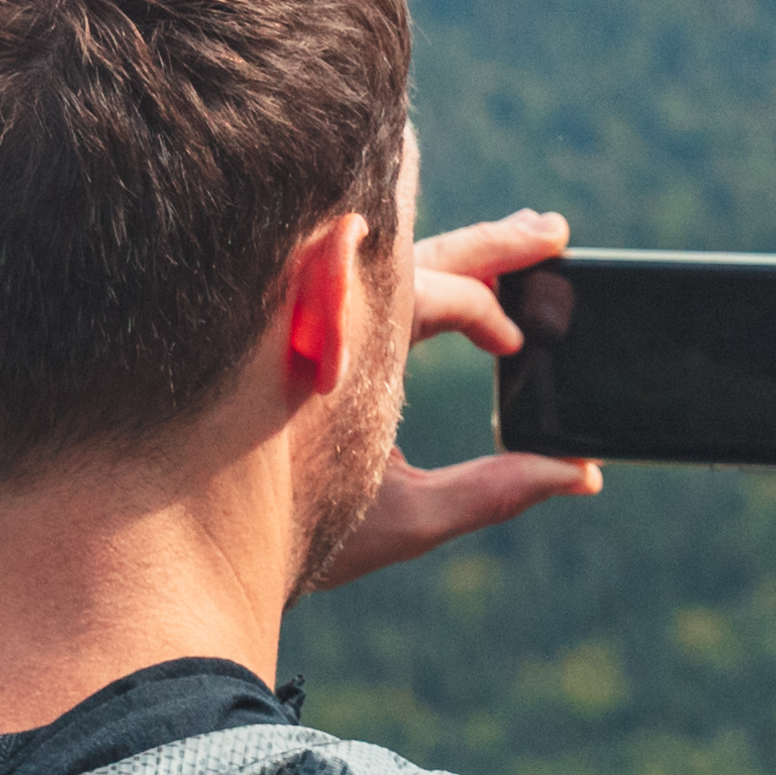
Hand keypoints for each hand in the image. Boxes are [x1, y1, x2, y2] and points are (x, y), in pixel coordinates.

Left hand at [315, 207, 597, 583]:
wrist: (192, 541)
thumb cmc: (290, 533)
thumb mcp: (404, 518)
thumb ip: (495, 491)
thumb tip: (584, 476)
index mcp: (348, 350)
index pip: (438, 294)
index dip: (490, 315)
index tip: (518, 349)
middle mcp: (319, 313)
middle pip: (415, 251)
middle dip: (491, 243)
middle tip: (552, 233)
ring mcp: (301, 314)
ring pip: (383, 255)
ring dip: (452, 250)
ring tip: (518, 238)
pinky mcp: (288, 325)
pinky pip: (353, 275)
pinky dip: (405, 271)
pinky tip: (442, 272)